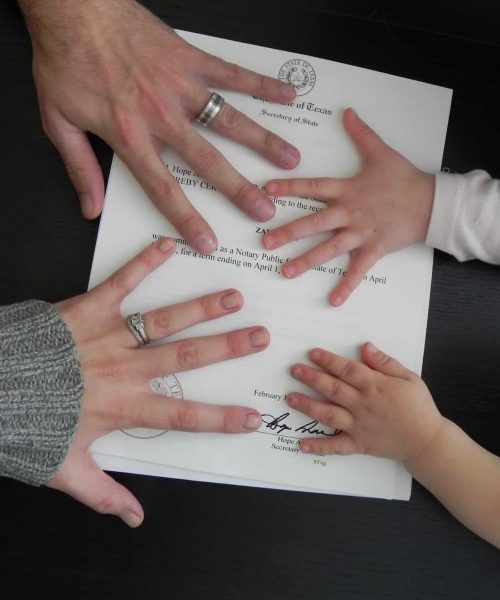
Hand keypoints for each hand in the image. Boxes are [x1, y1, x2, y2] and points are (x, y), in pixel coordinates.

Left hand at [8, 0, 299, 251]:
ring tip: (289, 160)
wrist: (73, 5)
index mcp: (130, 136)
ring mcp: (181, 87)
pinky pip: (232, 74)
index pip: (164, 189)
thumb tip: (90, 208)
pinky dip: (261, 84)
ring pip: (230, 120)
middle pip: (209, 161)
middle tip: (266, 208)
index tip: (209, 242)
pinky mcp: (191, 59)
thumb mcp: (57, 121)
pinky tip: (286, 95)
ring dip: (263, 142)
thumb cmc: (65, 62)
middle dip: (240, 189)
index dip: (188, 220)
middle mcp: (162, 116)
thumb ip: (79, 168)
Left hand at [46, 238, 268, 526]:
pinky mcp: (90, 310)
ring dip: (201, 308)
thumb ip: (105, 494)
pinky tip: (168, 246)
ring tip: (233, 297)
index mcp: (125, 407)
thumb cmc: (30, 425)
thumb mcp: (66, 469)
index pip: (184, 416)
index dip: (221, 419)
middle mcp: (125, 370)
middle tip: (260, 336)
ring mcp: (110, 337)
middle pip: (187, 358)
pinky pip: (122, 284)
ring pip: (165, 321)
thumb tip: (135, 520)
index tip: (253, 417)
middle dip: (227, 348)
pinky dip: (144, 265)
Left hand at [263, 108, 434, 304]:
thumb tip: (346, 111)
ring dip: (307, 260)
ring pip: (330, 248)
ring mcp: (361, 233)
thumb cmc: (403, 178)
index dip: (290, 187)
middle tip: (265, 242)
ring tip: (285, 272)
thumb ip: (360, 133)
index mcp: (347, 189)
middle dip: (289, 232)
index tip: (266, 189)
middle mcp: (349, 212)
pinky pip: (358, 270)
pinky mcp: (374, 249)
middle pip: (314, 222)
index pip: (313, 187)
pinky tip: (333, 301)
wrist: (430, 201)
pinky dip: (347, 286)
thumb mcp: (380, 152)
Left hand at [287, 342, 442, 460]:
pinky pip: (336, 447)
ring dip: (308, 406)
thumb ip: (385, 362)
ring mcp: (359, 426)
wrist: (427, 440)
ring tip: (290, 397)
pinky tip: (301, 445)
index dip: (329, 361)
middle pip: (333, 389)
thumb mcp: (407, 377)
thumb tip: (365, 347)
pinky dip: (319, 447)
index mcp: (375, 386)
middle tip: (294, 370)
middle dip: (312, 378)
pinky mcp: (359, 444)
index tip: (312, 353)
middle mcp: (363, 405)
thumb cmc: (418, 406)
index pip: (348, 370)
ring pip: (329, 414)